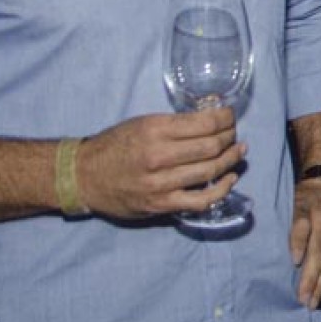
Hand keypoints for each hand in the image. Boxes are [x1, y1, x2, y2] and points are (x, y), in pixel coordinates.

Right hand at [75, 108, 243, 219]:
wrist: (83, 176)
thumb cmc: (114, 146)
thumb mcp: (141, 124)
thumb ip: (173, 124)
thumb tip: (210, 121)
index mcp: (154, 130)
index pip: (206, 123)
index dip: (226, 119)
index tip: (230, 117)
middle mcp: (159, 155)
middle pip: (212, 147)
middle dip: (230, 138)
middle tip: (234, 135)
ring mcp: (160, 183)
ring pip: (210, 170)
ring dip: (231, 160)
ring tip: (238, 153)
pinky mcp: (161, 204)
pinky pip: (201, 200)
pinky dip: (222, 189)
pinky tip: (230, 179)